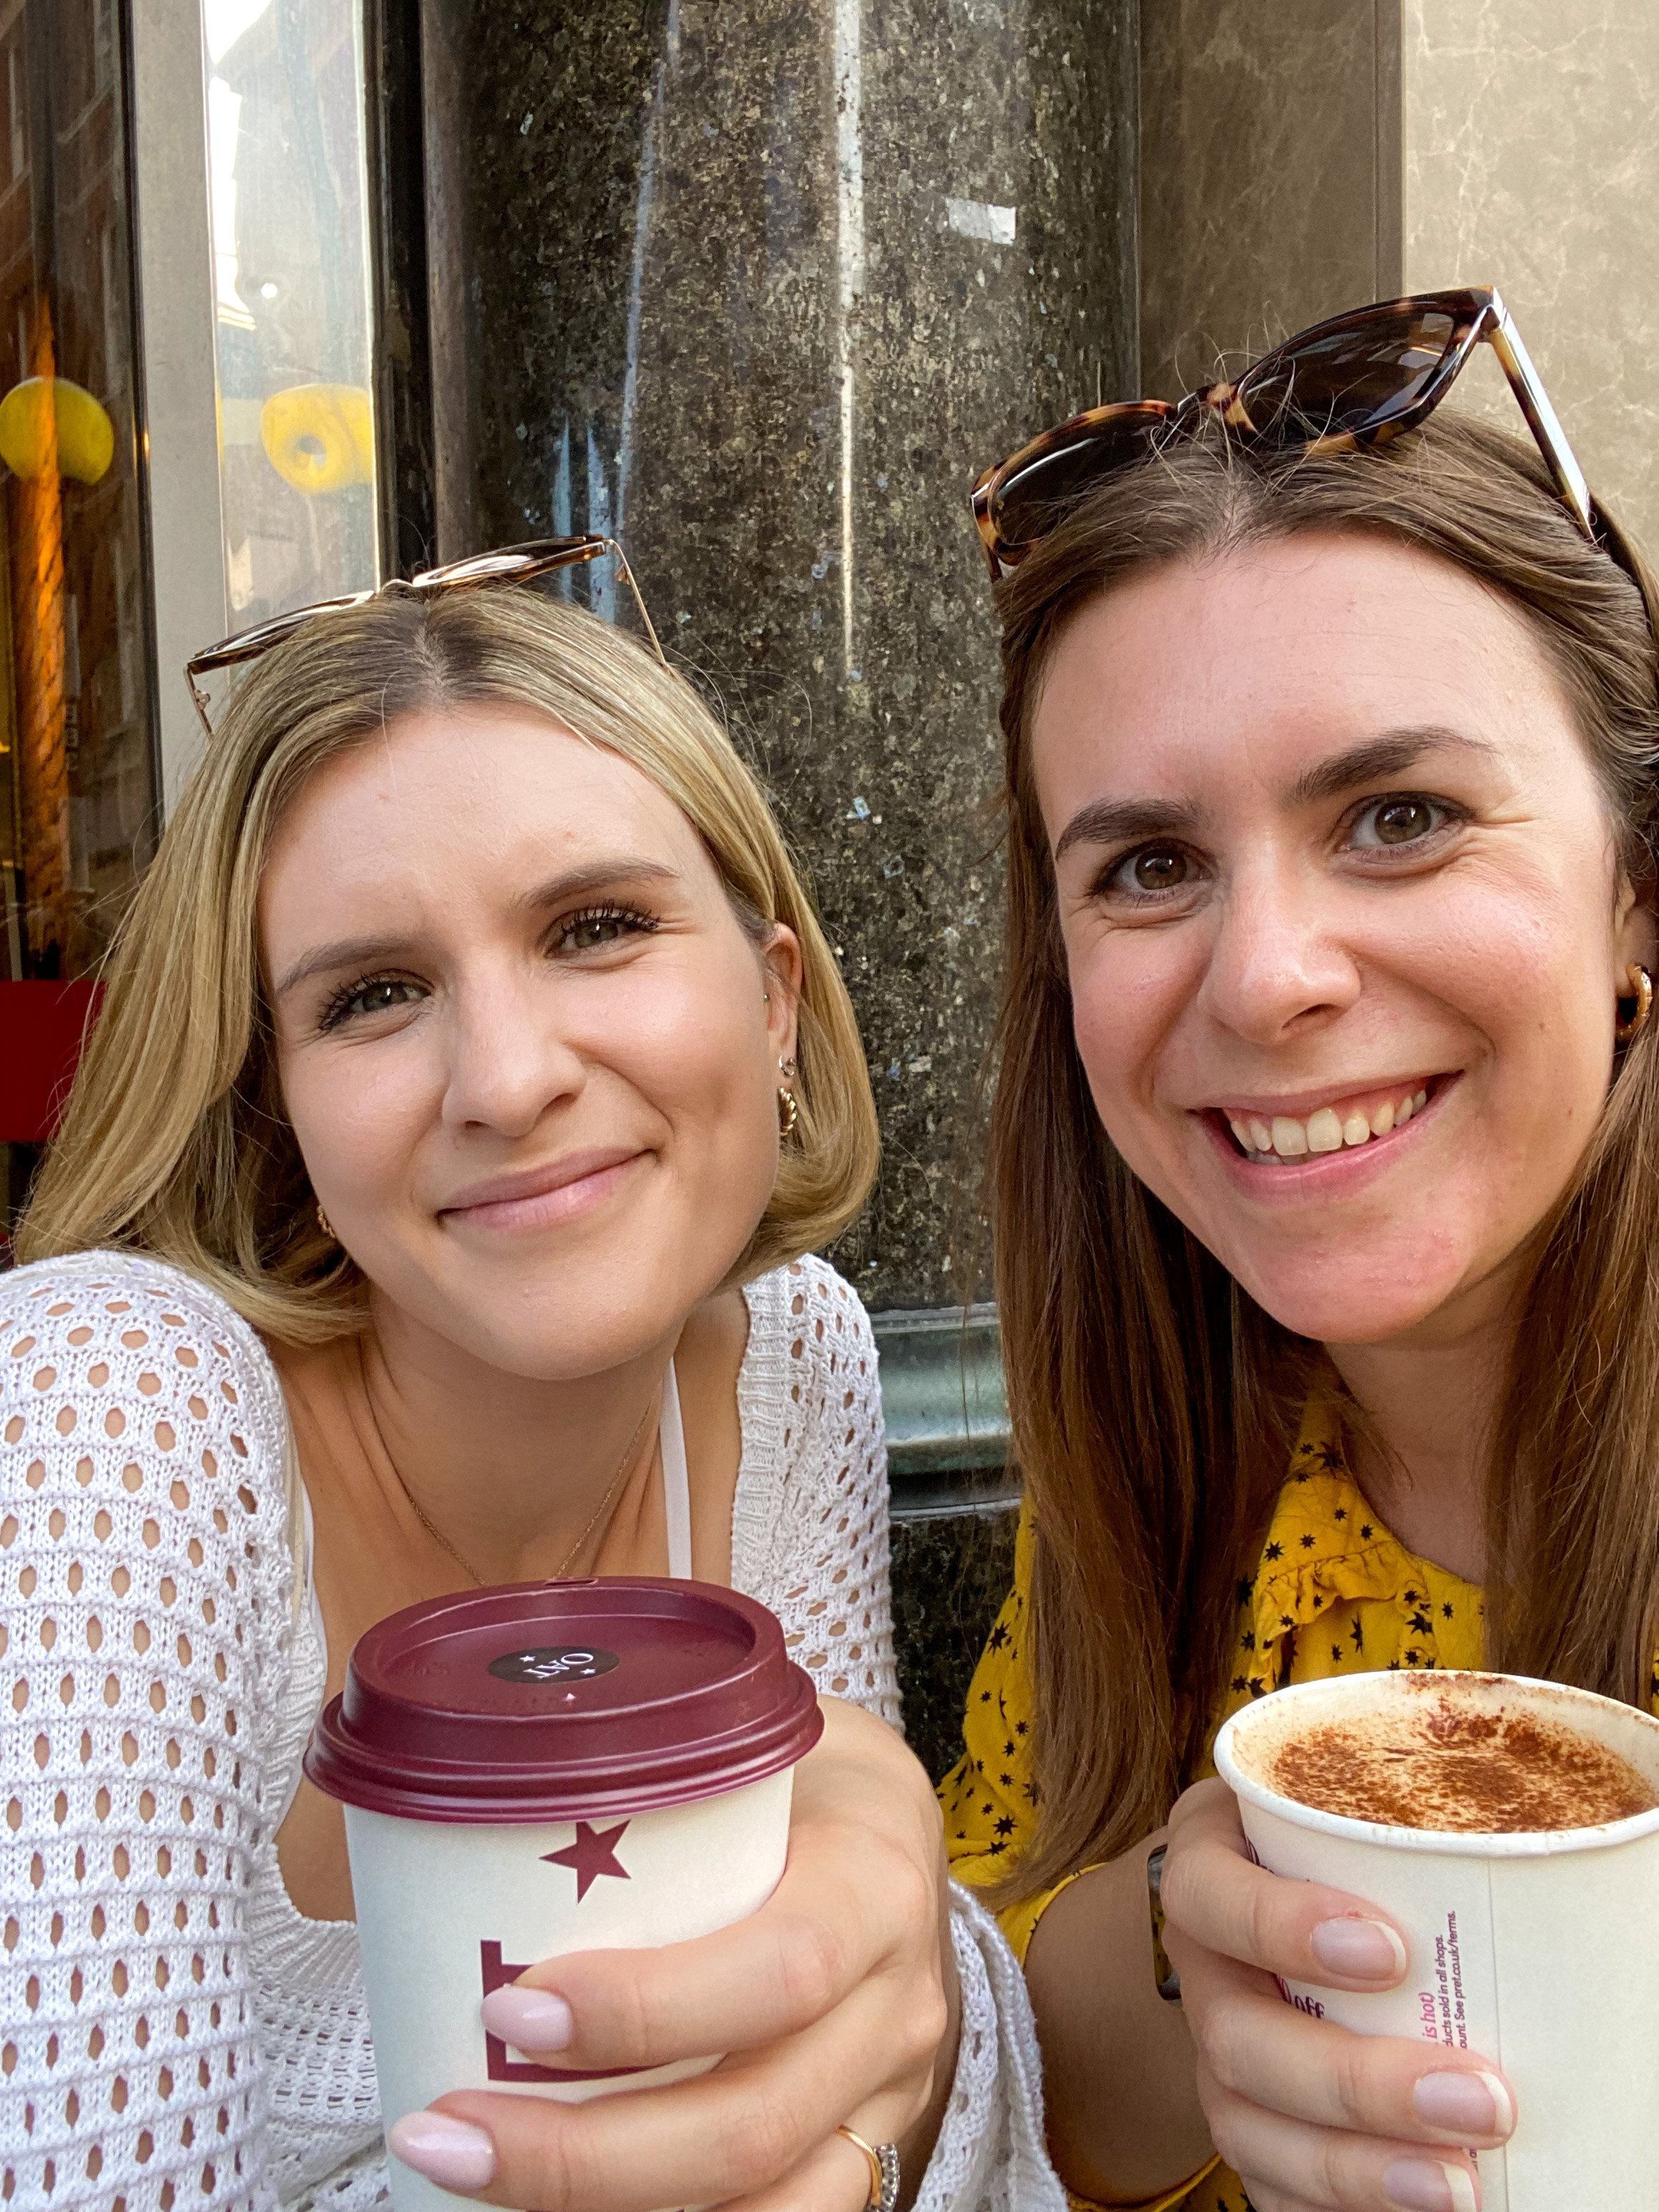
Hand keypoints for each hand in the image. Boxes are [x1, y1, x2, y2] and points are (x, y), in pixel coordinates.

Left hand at [387, 1697, 958, 2211]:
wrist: (895, 1830)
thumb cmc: (793, 1776)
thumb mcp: (748, 1745)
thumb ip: (644, 1765)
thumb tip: (467, 1787)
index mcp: (875, 1880)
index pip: (782, 1969)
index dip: (645, 2010)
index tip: (507, 2004)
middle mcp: (897, 2003)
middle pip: (752, 2121)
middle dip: (582, 2154)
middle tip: (443, 2129)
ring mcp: (888, 2091)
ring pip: (763, 2200)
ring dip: (603, 2211)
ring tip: (468, 2173)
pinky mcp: (865, 2148)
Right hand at [1160, 1778, 1515, 2211]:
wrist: (1282, 1898)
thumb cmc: (1337, 1841)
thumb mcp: (1351, 1808)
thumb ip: (1401, 1828)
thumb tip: (1537, 1856)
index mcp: (1206, 1866)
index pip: (1206, 1894)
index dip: (1280, 1927)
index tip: (1392, 1950)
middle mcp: (1201, 1967)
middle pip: (1237, 2038)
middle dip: (1357, 2082)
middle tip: (1480, 2101)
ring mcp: (1215, 2053)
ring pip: (1249, 2127)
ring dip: (1357, 2167)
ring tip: (1460, 2186)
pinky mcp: (1247, 2124)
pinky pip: (1268, 2186)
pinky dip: (1338, 2206)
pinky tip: (1416, 2206)